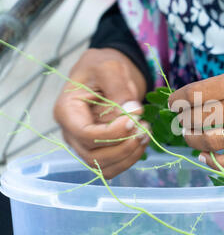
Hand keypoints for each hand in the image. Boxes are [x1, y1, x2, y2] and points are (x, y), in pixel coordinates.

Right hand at [54, 48, 149, 178]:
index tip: (134, 120)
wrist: (107, 73)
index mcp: (67, 111)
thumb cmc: (103, 67)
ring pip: (104, 167)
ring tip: (145, 133)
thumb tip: (132, 112)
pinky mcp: (100, 149)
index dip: (113, 133)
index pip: (85, 135)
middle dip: (123, 147)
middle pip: (94, 156)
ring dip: (129, 155)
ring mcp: (85, 144)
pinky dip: (130, 159)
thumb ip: (119, 89)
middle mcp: (72, 133)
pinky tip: (142, 140)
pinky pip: (113, 166)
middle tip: (144, 128)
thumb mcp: (110, 67)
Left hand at [168, 51, 223, 170]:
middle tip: (181, 122)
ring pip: (216, 141)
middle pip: (203, 118)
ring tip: (190, 138)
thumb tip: (205, 95)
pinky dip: (218, 164)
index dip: (179, 99)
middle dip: (184, 121)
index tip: (173, 102)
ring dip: (195, 142)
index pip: (200, 91)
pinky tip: (207, 159)